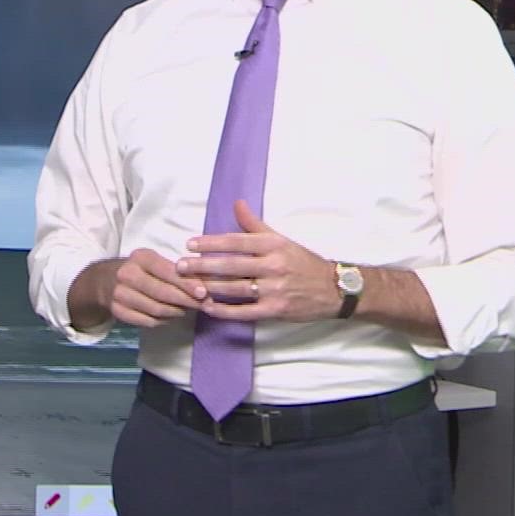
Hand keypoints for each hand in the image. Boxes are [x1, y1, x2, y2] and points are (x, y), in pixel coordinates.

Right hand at [104, 247, 210, 327]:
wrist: (105, 280)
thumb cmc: (140, 269)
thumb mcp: (156, 262)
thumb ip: (178, 272)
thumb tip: (204, 289)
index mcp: (140, 258)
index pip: (167, 272)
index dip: (187, 284)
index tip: (204, 293)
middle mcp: (127, 274)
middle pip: (162, 293)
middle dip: (186, 301)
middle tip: (202, 306)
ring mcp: (120, 294)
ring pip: (156, 310)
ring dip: (176, 312)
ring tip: (186, 310)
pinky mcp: (118, 311)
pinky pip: (148, 321)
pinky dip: (164, 321)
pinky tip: (170, 316)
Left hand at [175, 200, 339, 322]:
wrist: (334, 289)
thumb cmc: (303, 262)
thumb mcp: (281, 239)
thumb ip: (255, 224)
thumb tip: (237, 203)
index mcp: (273, 245)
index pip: (236, 241)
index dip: (211, 243)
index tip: (190, 244)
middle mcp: (273, 266)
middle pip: (231, 265)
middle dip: (202, 266)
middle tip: (180, 266)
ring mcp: (274, 289)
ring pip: (234, 288)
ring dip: (209, 287)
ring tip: (188, 286)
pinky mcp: (275, 310)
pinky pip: (244, 312)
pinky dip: (224, 310)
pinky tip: (208, 307)